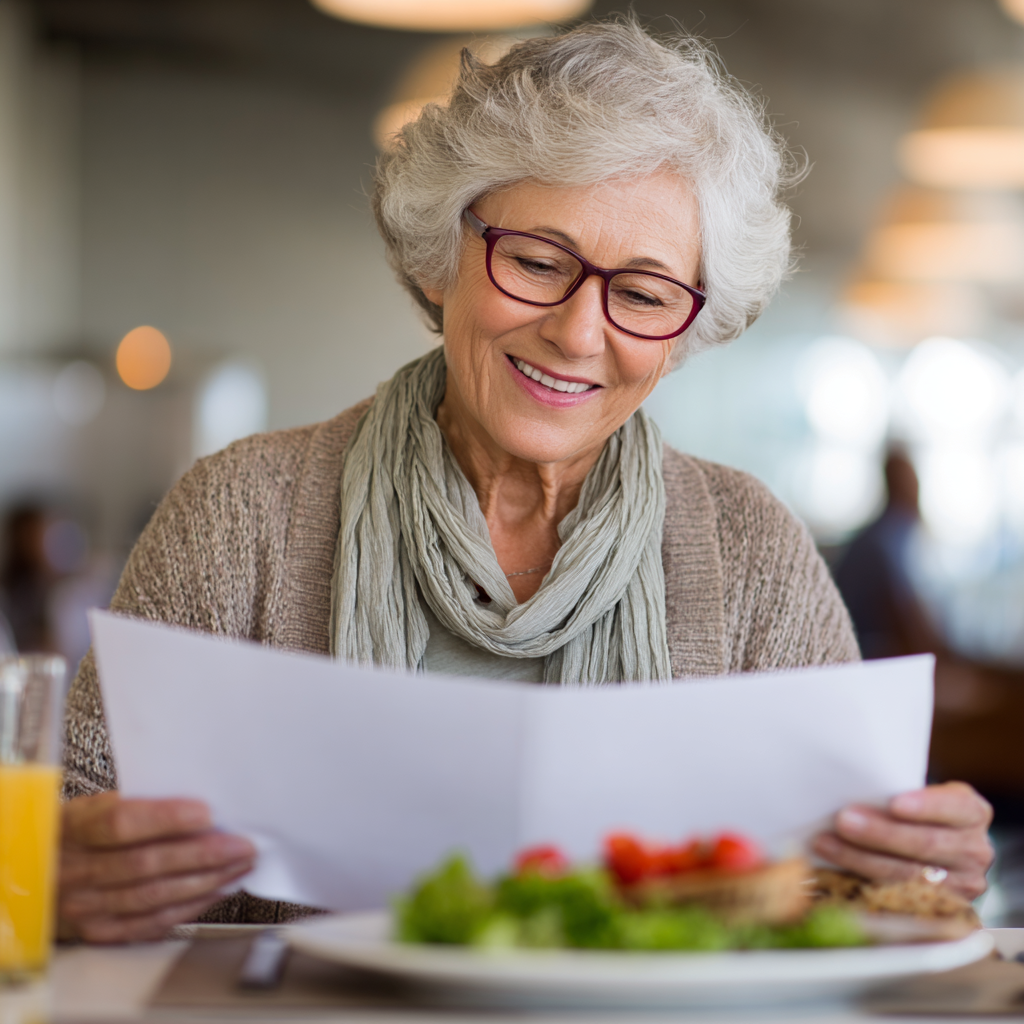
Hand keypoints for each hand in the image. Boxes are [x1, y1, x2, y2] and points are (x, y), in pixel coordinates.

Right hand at [59, 792, 255, 942]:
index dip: (167, 819)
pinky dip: (189, 908)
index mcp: (73, 828)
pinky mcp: (99, 930)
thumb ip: (136, 804)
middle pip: (146, 864)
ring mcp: (85, 905)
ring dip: (205, 881)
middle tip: (241, 845)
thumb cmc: (74, 833)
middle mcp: (76, 870)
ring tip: (238, 866)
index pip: (121, 823)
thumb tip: (197, 803)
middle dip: (203, 854)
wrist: (31, 874)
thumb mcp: (90, 806)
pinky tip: (215, 892)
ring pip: (153, 896)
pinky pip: (150, 924)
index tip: (207, 813)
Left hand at [812, 781, 993, 900]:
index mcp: (972, 812)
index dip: (926, 807)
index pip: (954, 807)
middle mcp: (975, 850)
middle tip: (843, 820)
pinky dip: (862, 882)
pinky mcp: (941, 909)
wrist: (935, 846)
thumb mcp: (920, 795)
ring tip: (826, 843)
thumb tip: (850, 789)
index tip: (894, 804)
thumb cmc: (916, 812)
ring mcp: (963, 885)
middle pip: (925, 844)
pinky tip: (834, 870)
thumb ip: (898, 793)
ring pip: (908, 874)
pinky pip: (898, 898)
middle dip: (880, 833)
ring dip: (861, 858)